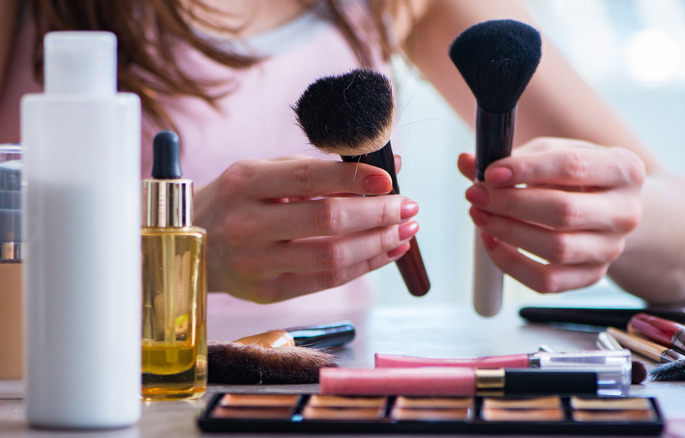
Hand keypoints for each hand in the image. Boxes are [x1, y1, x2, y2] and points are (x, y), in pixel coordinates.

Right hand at [195, 155, 418, 302]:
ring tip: (406, 230)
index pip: (308, 178)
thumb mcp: (265, 172)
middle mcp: (247, 223)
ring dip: (378, 243)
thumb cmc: (239, 201)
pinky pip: (327, 280)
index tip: (389, 178)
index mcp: (246, 182)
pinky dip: (364, 266)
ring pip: (331, 256)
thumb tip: (386, 165)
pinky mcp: (267, 292)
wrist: (192, 244)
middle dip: (377, 213)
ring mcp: (256, 263)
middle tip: (408, 206)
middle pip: (326, 220)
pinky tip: (387, 251)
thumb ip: (319, 168)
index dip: (354, 178)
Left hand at [458, 137, 644, 292]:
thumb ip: (509, 158)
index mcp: (622, 169)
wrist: (605, 210)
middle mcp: (625, 211)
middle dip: (511, 203)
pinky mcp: (592, 276)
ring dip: (507, 232)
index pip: (571, 167)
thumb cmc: (572, 177)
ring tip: (479, 215)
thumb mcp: (548, 154)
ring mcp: (611, 248)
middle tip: (476, 194)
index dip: (526, 170)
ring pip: (556, 248)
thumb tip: (466, 162)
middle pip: (563, 211)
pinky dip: (511, 263)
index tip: (490, 173)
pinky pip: (547, 281)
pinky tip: (491, 242)